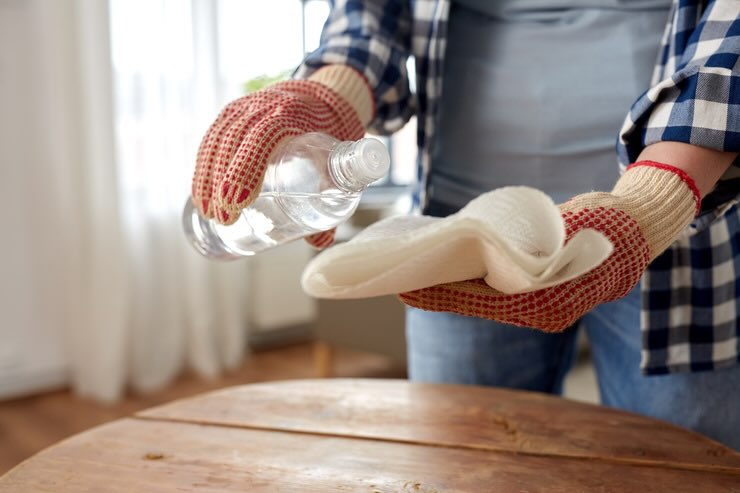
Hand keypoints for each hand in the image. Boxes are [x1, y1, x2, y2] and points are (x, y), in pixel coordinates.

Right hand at [191, 66, 371, 247]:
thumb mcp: (341, 156)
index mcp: (291, 114)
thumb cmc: (334, 129)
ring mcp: (245, 108)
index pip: (262, 139)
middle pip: (233, 144)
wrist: (324, 93)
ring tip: (208, 212)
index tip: (240, 203)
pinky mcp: (233, 114)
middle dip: (222, 184)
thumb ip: (334, 196)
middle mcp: (263, 106)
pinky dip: (203, 166)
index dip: (246, 170)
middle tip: (223, 219)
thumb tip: (319, 242)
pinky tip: (201, 191)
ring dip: (207, 179)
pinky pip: (212, 140)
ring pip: (217, 143)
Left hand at [399, 162, 700, 331]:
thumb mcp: (568, 229)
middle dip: (439, 291)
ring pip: (484, 300)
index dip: (442, 295)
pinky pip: (496, 293)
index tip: (408, 288)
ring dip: (451, 288)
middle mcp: (542, 312)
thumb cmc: (604, 225)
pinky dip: (470, 284)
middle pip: (477, 302)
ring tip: (416, 273)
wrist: (637, 230)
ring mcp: (540, 305)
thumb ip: (529, 244)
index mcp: (548, 302)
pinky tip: (447, 270)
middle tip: (401, 279)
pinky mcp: (536, 294)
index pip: (482, 301)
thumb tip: (480, 242)